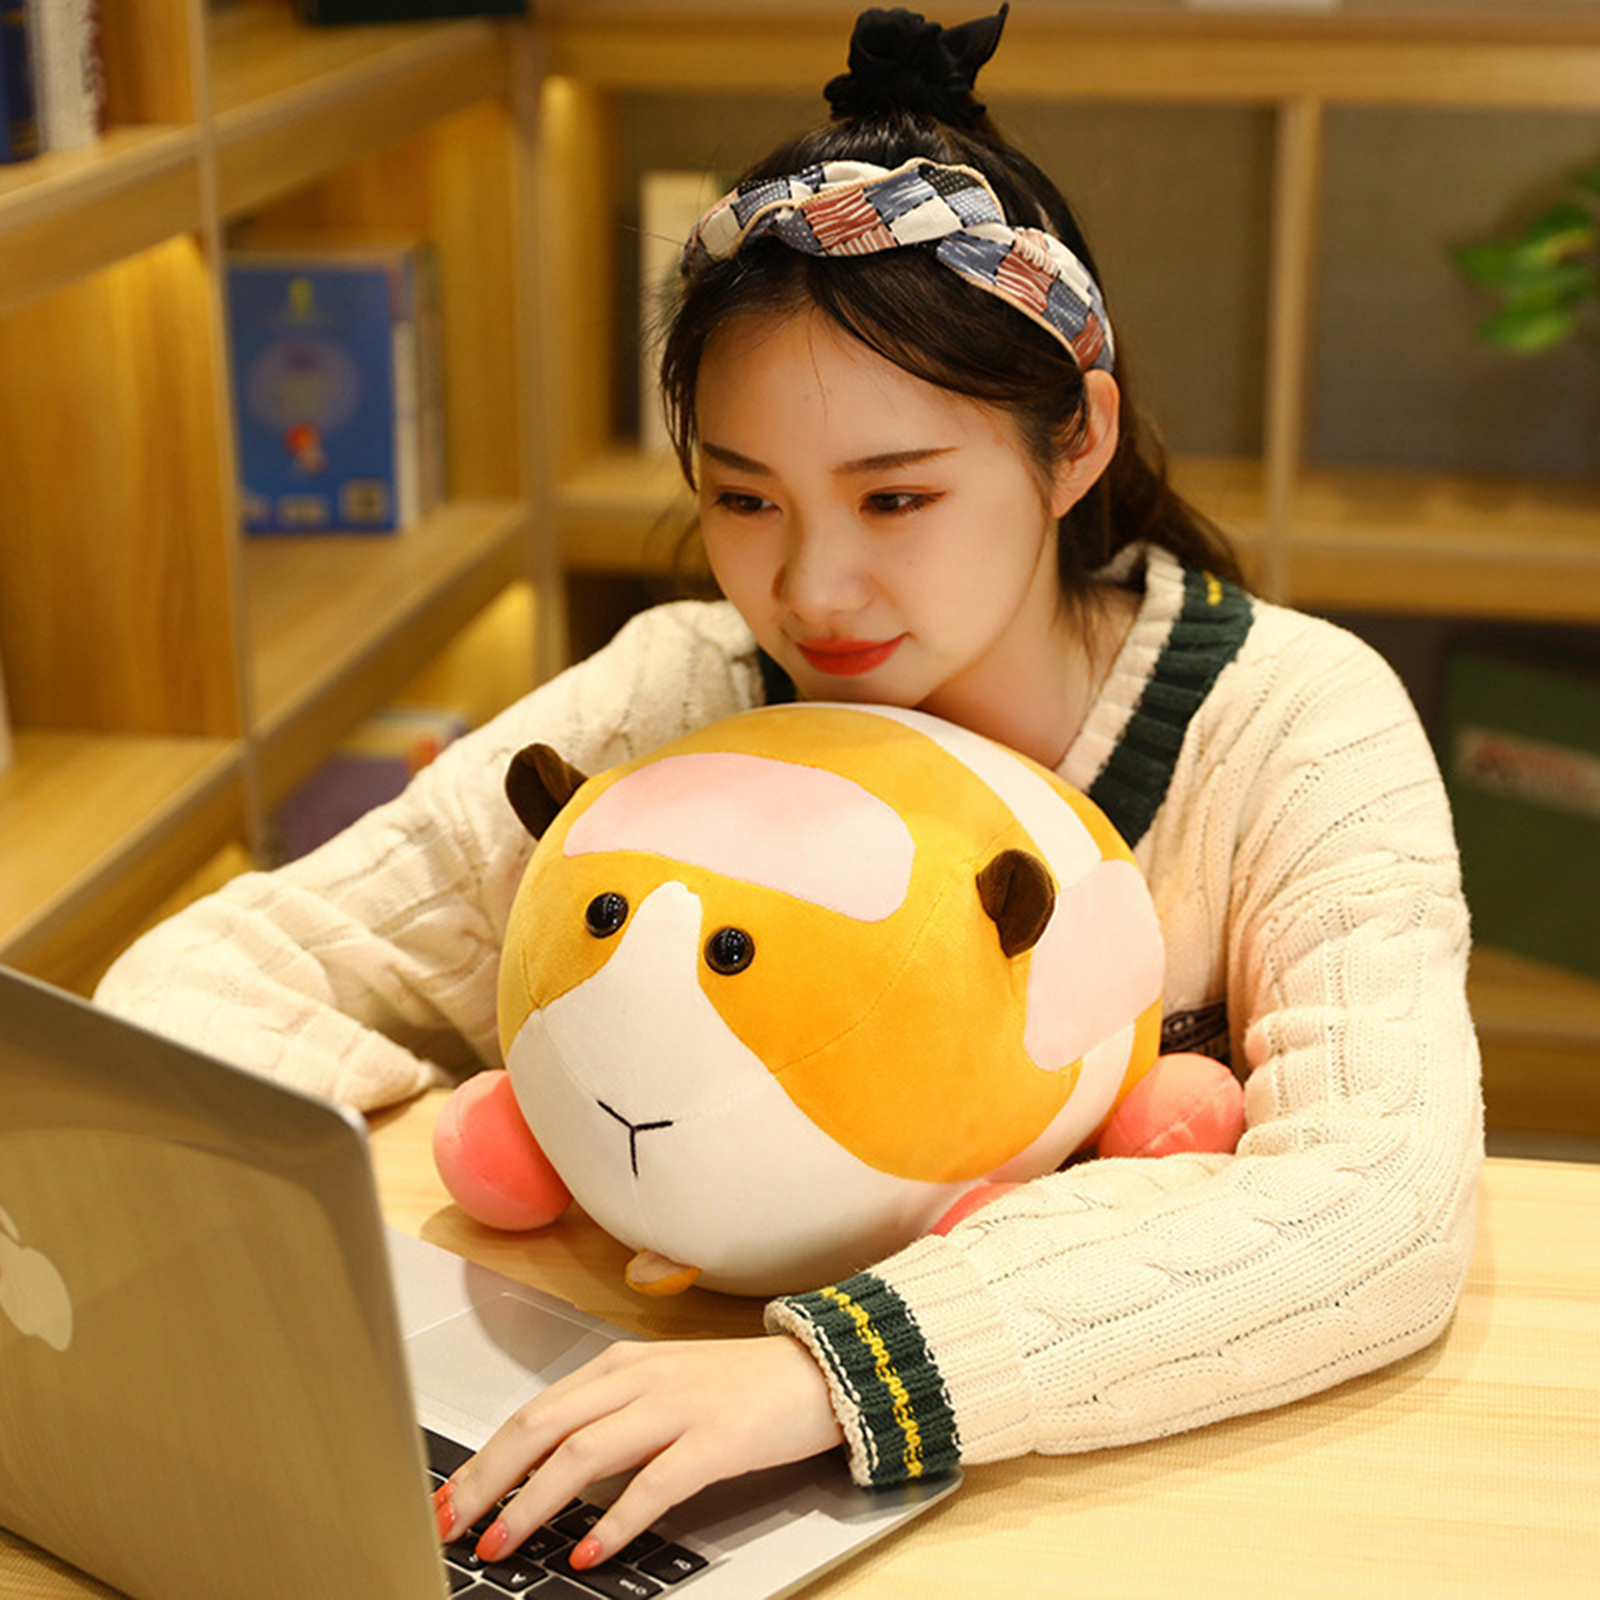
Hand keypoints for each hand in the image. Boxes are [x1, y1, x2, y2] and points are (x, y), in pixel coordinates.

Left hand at [432, 1335, 843, 1571]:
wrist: (816, 1369)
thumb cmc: (737, 1387)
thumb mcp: (660, 1391)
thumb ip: (608, 1421)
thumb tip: (547, 1473)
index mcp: (619, 1367)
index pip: (533, 1413)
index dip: (485, 1459)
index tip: (450, 1499)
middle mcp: (639, 1380)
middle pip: (542, 1426)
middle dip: (489, 1480)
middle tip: (454, 1525)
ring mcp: (677, 1407)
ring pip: (584, 1452)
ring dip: (534, 1502)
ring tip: (504, 1542)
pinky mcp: (716, 1439)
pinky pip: (654, 1482)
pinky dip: (615, 1519)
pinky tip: (590, 1548)